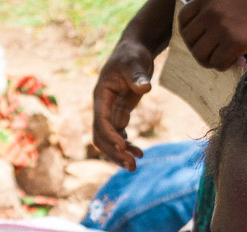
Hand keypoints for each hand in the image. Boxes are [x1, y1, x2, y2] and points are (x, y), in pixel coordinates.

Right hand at [93, 38, 154, 170]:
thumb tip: (145, 88)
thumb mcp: (134, 62)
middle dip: (114, 152)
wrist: (134, 51)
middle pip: (101, 136)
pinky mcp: (119, 114)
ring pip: (109, 140)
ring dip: (119, 154)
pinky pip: (118, 135)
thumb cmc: (132, 54)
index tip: (123, 147)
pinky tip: (139, 153)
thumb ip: (137, 76)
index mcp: (101, 96)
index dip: (110, 136)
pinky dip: (126, 146)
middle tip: (132, 165)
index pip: (101, 121)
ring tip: (135, 166)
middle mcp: (102, 107)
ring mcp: (109, 112)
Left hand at [178, 0, 246, 70]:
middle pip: (190, 40)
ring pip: (200, 54)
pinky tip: (232, 60)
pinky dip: (223, 65)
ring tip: (221, 58)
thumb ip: (216, 5)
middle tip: (211, 53)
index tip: (197, 40)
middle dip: (199, 49)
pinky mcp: (234, 42)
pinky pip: (217, 63)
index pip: (183, 19)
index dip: (188, 33)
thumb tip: (202, 28)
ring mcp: (222, 27)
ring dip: (209, 60)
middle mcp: (212, 11)